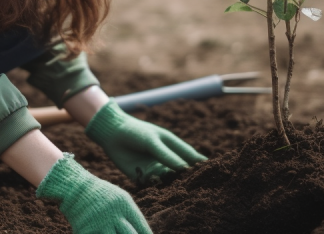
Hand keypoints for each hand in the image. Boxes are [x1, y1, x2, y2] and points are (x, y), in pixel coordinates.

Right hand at [36, 153, 150, 233]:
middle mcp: (113, 215)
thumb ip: (130, 214)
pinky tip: (102, 232)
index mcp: (124, 205)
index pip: (141, 227)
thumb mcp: (119, 198)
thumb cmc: (100, 194)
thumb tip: (142, 233)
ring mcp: (99, 224)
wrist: (74, 187)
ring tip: (115, 233)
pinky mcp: (86, 231)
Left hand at [85, 99, 207, 184]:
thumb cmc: (136, 132)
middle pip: (181, 171)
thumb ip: (168, 155)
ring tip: (180, 190)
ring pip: (168, 180)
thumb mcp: (153, 141)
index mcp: (173, 146)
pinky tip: (158, 188)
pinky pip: (153, 185)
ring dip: (172, 185)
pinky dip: (156, 187)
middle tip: (198, 187)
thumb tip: (185, 169)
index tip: (212, 171)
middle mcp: (166, 159)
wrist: (112, 133)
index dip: (200, 164)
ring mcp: (156, 168)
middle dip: (188, 178)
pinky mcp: (142, 176)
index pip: (191, 157)